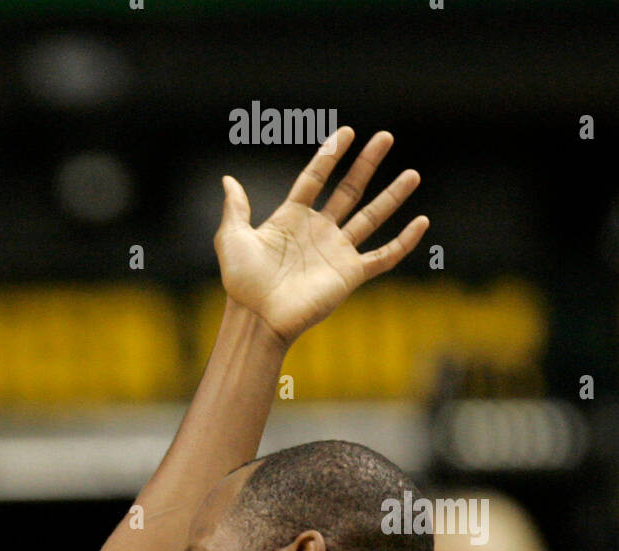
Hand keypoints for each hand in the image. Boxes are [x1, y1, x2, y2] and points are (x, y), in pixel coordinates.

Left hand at [216, 127, 427, 347]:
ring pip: (371, 218)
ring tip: (413, 174)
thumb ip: (235, 208)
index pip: (315, 179)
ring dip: (392, 196)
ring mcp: (335, 252)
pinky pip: (383, 257)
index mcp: (291, 219)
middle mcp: (317, 232)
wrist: (258, 317)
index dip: (330, 156)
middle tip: (385, 137)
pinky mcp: (349, 274)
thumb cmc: (242, 282)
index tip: (347, 132)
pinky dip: (404, 242)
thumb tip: (228, 179)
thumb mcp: (232, 238)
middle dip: (367, 164)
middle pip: (349, 191)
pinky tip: (422, 222)